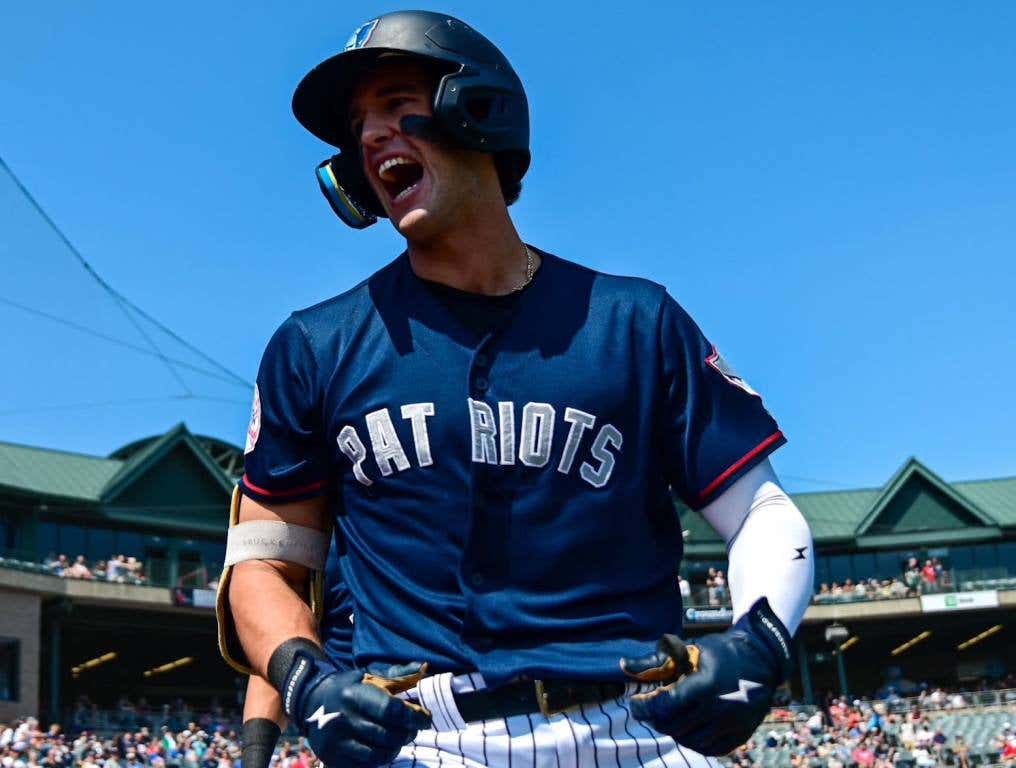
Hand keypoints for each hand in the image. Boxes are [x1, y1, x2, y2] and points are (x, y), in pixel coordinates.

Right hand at [280, 650, 431, 766]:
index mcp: (354, 695)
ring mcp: (336, 741)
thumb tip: (424, 668)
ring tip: (398, 740)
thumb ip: (398, 675)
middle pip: (388, 736)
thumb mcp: (370, 676)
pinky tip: (382, 748)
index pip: (391, 711)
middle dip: (407, 734)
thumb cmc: (350, 687)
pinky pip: (365, 765)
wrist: (311, 702)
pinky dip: (379, 759)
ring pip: (378, 755)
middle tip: (412, 730)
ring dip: (395, 749)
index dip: (413, 717)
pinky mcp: (332, 757)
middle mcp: (343, 719)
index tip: (425, 719)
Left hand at [620, 597, 792, 755]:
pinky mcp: (741, 734)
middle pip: (674, 726)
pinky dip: (693, 741)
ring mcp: (733, 725)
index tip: (634, 702)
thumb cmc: (719, 651)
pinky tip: (687, 727)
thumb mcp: (687, 650)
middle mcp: (721, 709)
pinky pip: (710, 748)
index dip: (644, 707)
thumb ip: (655, 662)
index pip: (665, 706)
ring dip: (673, 730)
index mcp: (706, 685)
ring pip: (690, 740)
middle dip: (655, 718)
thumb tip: (623, 666)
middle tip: (649, 709)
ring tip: (667, 716)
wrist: (762, 658)